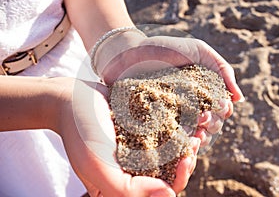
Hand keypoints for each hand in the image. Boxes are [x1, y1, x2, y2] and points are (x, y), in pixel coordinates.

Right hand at [56, 78, 199, 196]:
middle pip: (171, 171)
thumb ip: (129, 191)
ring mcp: (141, 146)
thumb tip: (168, 195)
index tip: (187, 158)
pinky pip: (166, 129)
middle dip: (187, 158)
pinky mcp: (144, 128)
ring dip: (187, 140)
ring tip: (199, 126)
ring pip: (172, 150)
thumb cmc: (82, 134)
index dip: (179, 178)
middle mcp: (136, 167)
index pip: (161, 191)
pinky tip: (190, 115)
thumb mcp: (99, 168)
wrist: (72, 99)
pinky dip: (179, 124)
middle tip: (195, 141)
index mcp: (126, 184)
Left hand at [93, 32, 243, 147]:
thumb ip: (222, 70)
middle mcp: (189, 110)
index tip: (219, 107)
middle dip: (211, 125)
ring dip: (198, 140)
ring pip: (192, 138)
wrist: (129, 53)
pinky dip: (177, 146)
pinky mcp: (154, 127)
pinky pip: (169, 142)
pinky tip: (180, 143)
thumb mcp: (199, 51)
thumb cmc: (165, 49)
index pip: (220, 112)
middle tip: (203, 119)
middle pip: (209, 127)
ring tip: (195, 136)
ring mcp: (172, 120)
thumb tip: (239, 98)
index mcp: (202, 95)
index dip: (222, 112)